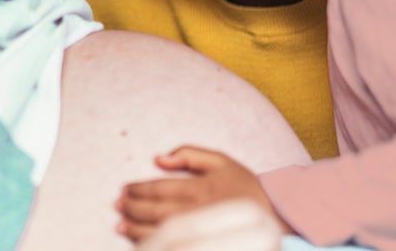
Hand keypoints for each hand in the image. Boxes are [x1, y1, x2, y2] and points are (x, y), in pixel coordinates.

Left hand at [116, 146, 282, 242]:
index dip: (138, 189)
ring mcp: (202, 229)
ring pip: (162, 231)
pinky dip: (156, 244)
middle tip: (117, 206)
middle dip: (133, 208)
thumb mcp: (222, 162)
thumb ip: (190, 154)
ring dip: (137, 229)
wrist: (277, 217)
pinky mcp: (206, 243)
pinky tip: (142, 243)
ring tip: (120, 226)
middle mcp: (199, 210)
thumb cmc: (247, 187)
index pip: (161, 188)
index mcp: (201, 188)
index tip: (124, 190)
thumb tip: (159, 158)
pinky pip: (176, 245)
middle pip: (157, 210)